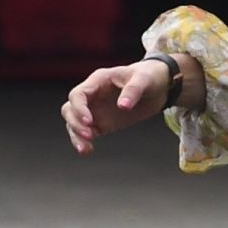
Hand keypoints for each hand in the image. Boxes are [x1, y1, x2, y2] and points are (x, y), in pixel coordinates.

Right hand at [62, 58, 178, 154]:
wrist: (157, 86)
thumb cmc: (148, 77)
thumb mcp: (144, 80)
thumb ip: (133, 91)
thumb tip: (123, 106)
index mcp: (98, 81)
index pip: (78, 94)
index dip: (79, 108)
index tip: (89, 121)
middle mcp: (92, 95)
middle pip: (70, 109)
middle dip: (75, 123)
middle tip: (89, 136)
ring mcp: (95, 110)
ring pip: (74, 122)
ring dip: (76, 136)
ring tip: (85, 149)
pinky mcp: (101, 123)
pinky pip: (86, 133)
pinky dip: (84, 142)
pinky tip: (88, 151)